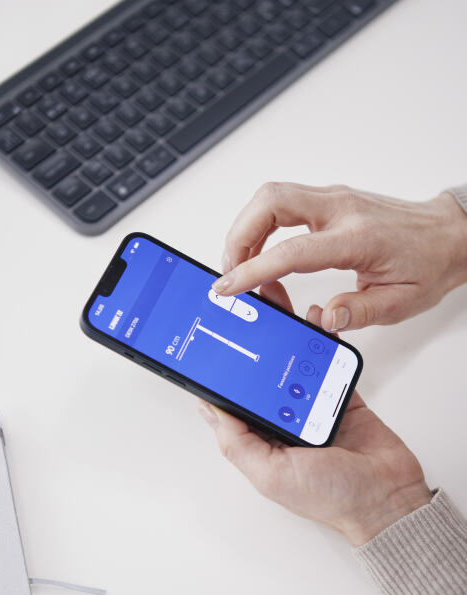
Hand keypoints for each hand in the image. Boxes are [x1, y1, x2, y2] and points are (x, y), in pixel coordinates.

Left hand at [199, 282, 431, 545]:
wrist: (390, 497)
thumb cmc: (331, 497)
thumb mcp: (272, 475)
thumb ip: (237, 442)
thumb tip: (208, 409)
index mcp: (260, 437)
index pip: (234, 398)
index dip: (223, 370)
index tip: (214, 339)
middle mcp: (281, 418)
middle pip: (263, 373)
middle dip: (254, 344)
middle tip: (246, 311)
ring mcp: (310, 404)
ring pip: (292, 362)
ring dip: (286, 336)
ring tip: (276, 307)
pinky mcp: (336, 393)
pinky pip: (325, 361)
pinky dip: (321, 342)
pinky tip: (314, 322)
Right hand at [212, 183, 466, 331]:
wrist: (448, 234)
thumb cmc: (427, 263)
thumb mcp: (400, 302)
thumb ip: (358, 312)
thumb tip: (322, 317)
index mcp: (356, 238)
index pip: (290, 251)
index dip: (252, 270)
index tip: (229, 286)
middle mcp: (341, 210)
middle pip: (270, 202)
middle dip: (239, 235)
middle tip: (231, 270)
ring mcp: (334, 199)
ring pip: (272, 196)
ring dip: (247, 228)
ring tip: (244, 264)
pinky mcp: (330, 200)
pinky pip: (283, 202)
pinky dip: (262, 224)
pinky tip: (264, 250)